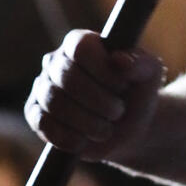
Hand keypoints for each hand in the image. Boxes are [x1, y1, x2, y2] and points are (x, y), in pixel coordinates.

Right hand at [24, 29, 165, 161]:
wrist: (128, 128)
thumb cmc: (137, 94)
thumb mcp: (150, 75)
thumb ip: (141, 63)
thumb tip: (119, 60)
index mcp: (81, 43)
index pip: (80, 48)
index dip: (102, 69)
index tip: (122, 87)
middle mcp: (56, 61)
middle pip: (66, 76)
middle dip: (98, 101)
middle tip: (118, 112)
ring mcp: (42, 88)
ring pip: (54, 102)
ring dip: (87, 122)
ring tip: (106, 130)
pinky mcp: (36, 115)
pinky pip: (43, 124)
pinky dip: (67, 137)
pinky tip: (84, 141)